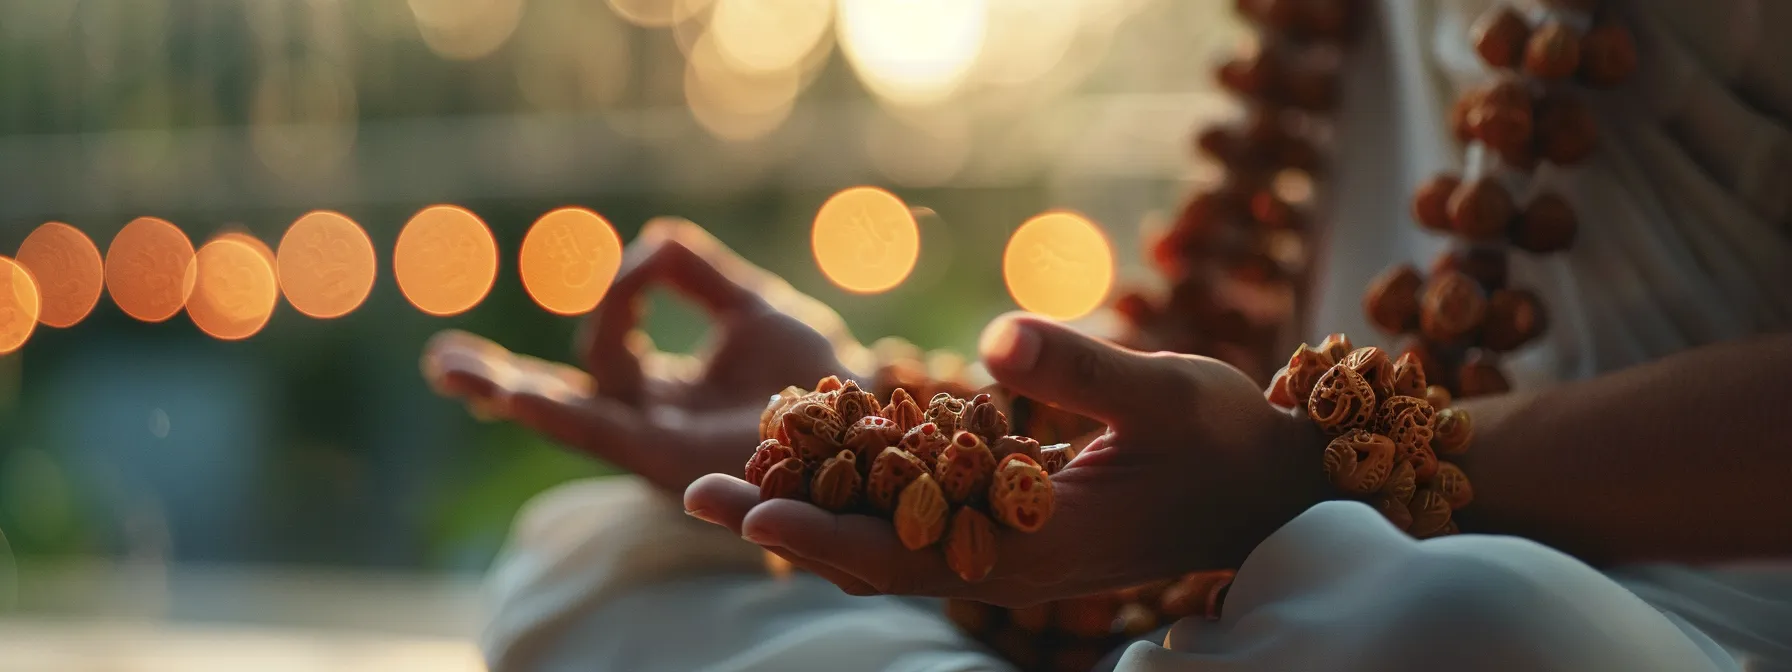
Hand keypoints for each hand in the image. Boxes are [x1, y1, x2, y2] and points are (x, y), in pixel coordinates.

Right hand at [423, 219, 853, 491]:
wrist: (868, 411)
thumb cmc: (817, 373)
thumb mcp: (752, 310)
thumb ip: (698, 275)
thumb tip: (650, 238)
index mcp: (661, 392)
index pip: (610, 345)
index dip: (619, 296)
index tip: (647, 260)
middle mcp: (648, 426)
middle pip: (558, 402)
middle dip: (497, 384)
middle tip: (438, 362)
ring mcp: (654, 451)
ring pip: (569, 419)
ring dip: (513, 395)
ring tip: (457, 373)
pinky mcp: (669, 465)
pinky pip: (603, 435)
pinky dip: (558, 413)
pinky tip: (517, 397)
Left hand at [684, 313, 1330, 605]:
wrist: (1265, 490)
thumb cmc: (1225, 443)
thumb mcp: (1163, 394)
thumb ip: (1081, 370)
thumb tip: (994, 335)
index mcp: (1042, 543)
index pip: (910, 551)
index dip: (825, 535)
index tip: (749, 512)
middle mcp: (1012, 563)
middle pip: (876, 555)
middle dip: (787, 526)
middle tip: (695, 492)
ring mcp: (1010, 552)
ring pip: (890, 544)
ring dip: (813, 514)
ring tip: (732, 481)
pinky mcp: (1013, 530)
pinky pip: (921, 523)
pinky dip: (863, 498)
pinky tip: (822, 462)